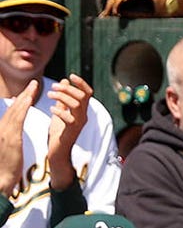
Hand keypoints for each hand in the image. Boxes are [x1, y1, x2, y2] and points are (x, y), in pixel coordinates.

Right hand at [0, 80, 36, 195]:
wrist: (0, 180)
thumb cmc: (5, 168)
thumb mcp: (9, 150)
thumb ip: (11, 139)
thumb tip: (14, 133)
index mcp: (2, 132)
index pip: (12, 113)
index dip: (20, 102)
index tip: (27, 92)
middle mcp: (1, 130)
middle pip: (14, 108)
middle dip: (24, 95)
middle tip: (33, 83)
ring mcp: (4, 133)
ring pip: (15, 111)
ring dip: (25, 97)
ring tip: (34, 86)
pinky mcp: (10, 139)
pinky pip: (17, 120)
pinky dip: (23, 108)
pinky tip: (29, 100)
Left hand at [46, 75, 92, 189]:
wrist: (58, 153)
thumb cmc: (59, 133)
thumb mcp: (61, 112)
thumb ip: (63, 98)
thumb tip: (64, 81)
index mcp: (82, 110)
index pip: (88, 92)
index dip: (81, 83)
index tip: (71, 75)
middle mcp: (84, 115)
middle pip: (82, 96)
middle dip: (68, 88)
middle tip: (53, 87)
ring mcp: (79, 123)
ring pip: (76, 104)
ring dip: (62, 97)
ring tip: (49, 94)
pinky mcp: (72, 131)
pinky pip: (69, 118)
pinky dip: (59, 111)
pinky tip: (51, 109)